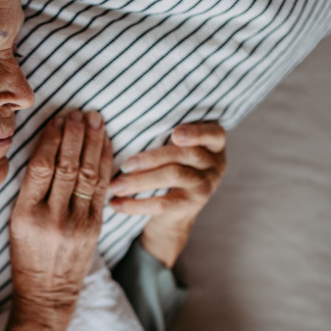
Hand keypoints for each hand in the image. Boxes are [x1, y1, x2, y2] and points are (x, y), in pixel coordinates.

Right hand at [0, 110, 112, 330]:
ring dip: (93, 143)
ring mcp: (76, 224)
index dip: (51, 139)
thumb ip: (30, 190)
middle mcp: (52, 218)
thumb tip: (47, 149)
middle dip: (75, 135)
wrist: (47, 292)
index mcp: (25, 214)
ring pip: (88, 175)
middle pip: (67, 166)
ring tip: (95, 120)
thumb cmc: (26, 254)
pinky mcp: (95, 228)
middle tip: (79, 113)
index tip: (57, 120)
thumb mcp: (15, 222)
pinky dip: (106, 164)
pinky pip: (103, 189)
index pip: (40, 167)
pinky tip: (106, 146)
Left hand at [109, 122, 226, 267]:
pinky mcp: (192, 206)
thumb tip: (117, 119)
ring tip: (116, 186)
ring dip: (141, 180)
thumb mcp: (172, 147)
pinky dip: (136, 204)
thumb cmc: (167, 165)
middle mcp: (214, 163)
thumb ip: (162, 134)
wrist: (174, 211)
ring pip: (174, 176)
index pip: (213, 133)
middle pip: (186, 154)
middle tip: (124, 165)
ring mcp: (205, 185)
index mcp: (212, 143)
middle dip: (152, 158)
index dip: (196, 133)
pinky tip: (116, 204)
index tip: (175, 134)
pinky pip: (164, 203)